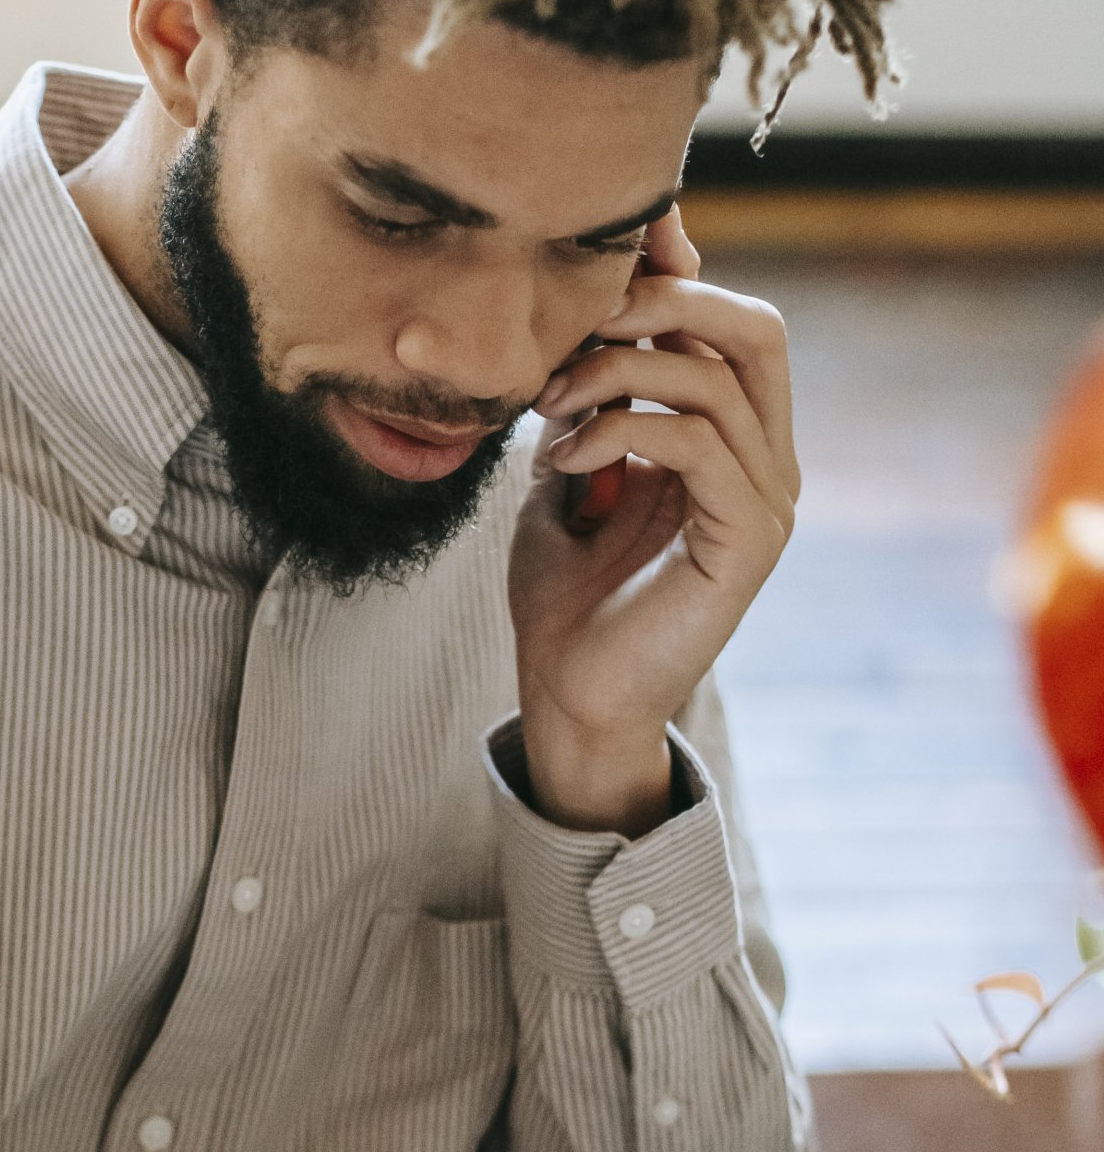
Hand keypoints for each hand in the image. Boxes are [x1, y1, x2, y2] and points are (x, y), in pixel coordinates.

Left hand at [508, 207, 799, 835]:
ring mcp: (767, 503)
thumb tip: (575, 328)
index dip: (668, 285)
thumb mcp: (569, 478)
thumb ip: (587, 405)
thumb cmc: (567, 601)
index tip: (578, 299)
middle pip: (756, 328)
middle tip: (581, 320)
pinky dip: (625, 428)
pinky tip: (566, 458)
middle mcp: (768, 466)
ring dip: (617, 374)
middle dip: (664, 301)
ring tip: (548, 408)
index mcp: (734, 444)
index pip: (731, 324)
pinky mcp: (747, 542)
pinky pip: (700, 441)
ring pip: (716, 378)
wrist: (572, 701)